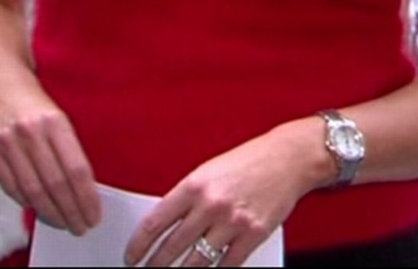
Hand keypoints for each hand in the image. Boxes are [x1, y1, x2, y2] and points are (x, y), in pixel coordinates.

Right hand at [0, 76, 100, 234]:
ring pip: (32, 190)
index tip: (94, 216)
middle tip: (80, 227)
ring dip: (50, 214)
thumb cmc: (37, 107)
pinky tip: (38, 209)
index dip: (86, 198)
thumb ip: (70, 153)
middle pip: (55, 184)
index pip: (75, 170)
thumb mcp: (61, 120)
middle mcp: (29, 131)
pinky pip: (10, 186)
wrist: (1, 84)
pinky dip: (26, 202)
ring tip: (62, 224)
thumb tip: (83, 195)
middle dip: (71, 212)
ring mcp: (6, 141)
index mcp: (54, 122)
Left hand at [126, 125, 315, 267]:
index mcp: (193, 185)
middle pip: (173, 246)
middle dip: (156, 263)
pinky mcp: (253, 235)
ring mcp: (233, 222)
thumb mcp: (207, 172)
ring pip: (198, 260)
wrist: (286, 159)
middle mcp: (211, 205)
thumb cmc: (247, 162)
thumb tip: (166, 225)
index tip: (132, 255)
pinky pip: (227, 264)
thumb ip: (187, 197)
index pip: (155, 222)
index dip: (139, 244)